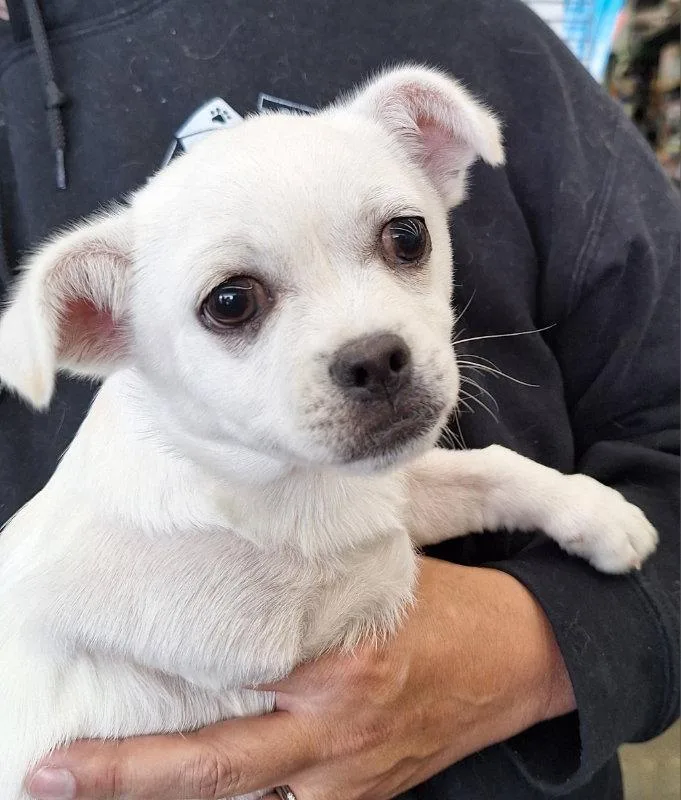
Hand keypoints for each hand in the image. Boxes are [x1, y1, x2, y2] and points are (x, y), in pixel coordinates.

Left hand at [26, 557, 574, 799]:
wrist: (523, 658)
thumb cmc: (451, 607)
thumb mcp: (380, 580)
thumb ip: (314, 588)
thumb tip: (251, 566)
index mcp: (341, 668)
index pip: (234, 680)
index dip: (169, 683)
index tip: (102, 685)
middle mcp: (337, 735)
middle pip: (218, 768)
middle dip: (129, 777)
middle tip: (54, 774)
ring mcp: (351, 779)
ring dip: (178, 799)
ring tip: (104, 785)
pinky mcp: (367, 798)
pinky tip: (201, 791)